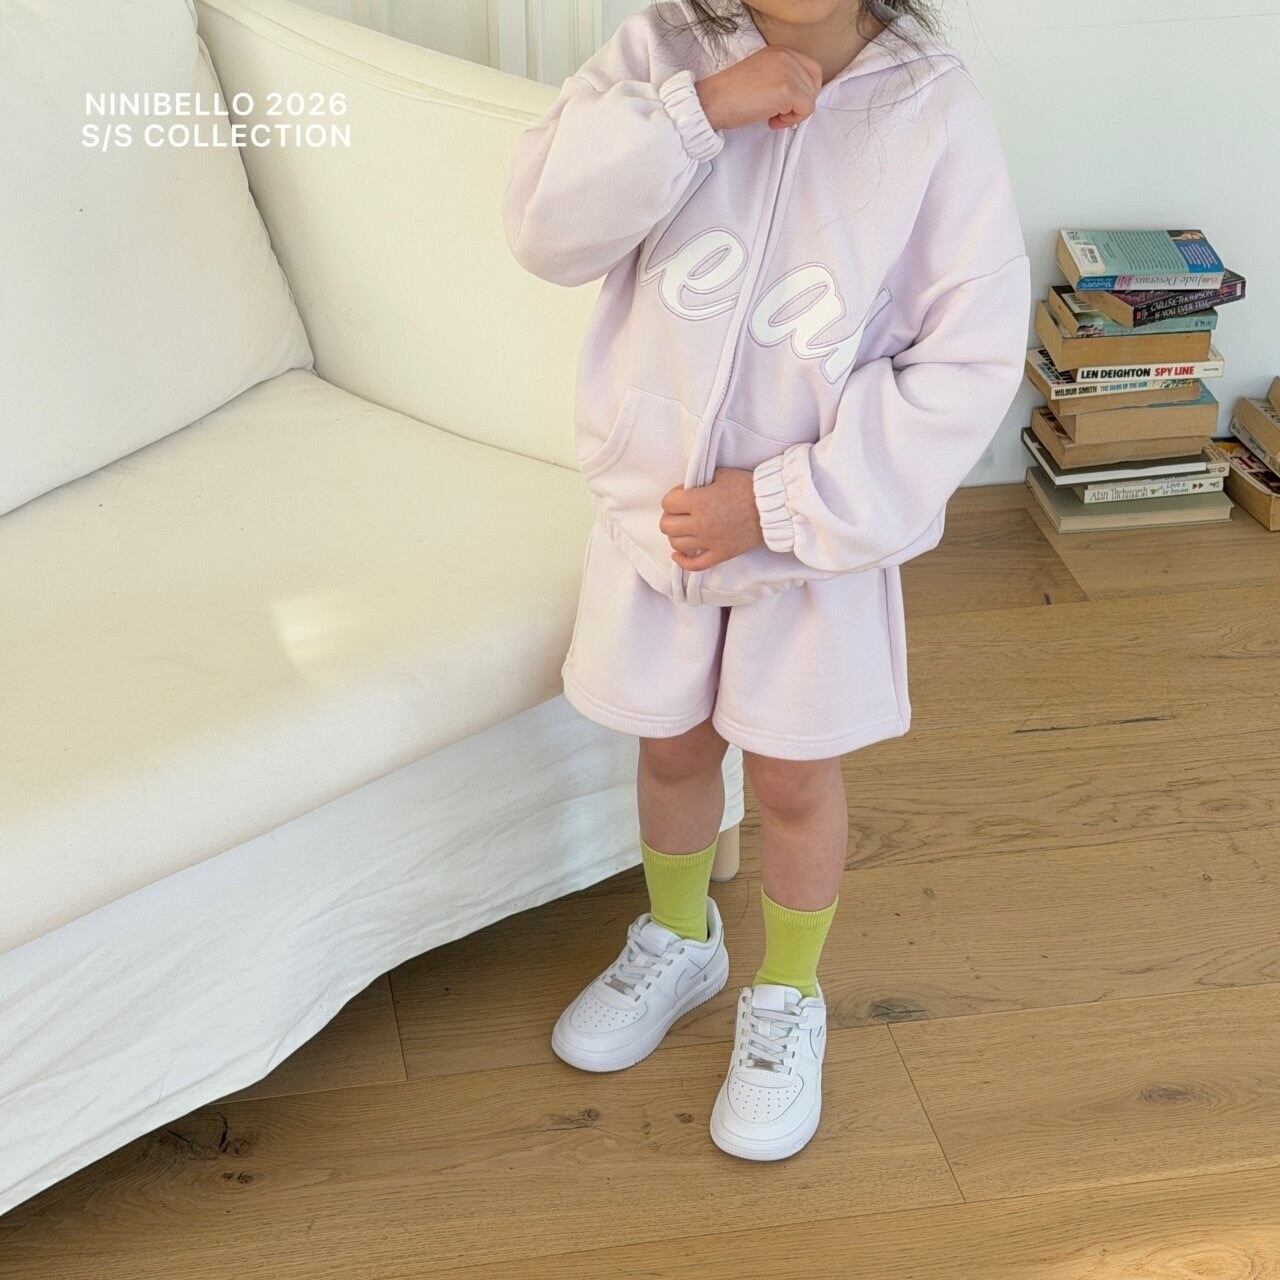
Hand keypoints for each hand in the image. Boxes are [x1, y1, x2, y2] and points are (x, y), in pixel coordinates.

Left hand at [660, 468, 763, 571]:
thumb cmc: (747, 487)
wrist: (772, 507)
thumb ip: (698, 484)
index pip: (667, 503)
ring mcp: (710, 542)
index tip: (682, 497)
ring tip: (685, 529)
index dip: (672, 498)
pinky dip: (682, 561)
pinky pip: (694, 565)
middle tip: (680, 513)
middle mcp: (700, 524)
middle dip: (670, 517)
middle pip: (666, 526)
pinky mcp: (720, 554)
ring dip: (677, 535)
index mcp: (698, 502)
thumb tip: (685, 492)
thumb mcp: (720, 475)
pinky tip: (679, 554)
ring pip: (676, 544)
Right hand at [695, 46, 822, 131]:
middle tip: (780, 112)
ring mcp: (788, 71)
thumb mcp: (761, 75)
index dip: (804, 90)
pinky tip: (772, 121)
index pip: (811, 69)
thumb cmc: (730, 95)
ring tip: (772, 116)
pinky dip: (791, 121)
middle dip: (800, 102)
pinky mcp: (787, 90)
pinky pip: (806, 109)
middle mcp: (786, 56)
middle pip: (814, 83)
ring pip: (811, 98)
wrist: (712, 102)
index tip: (786, 103)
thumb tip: (798, 97)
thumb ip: (781, 78)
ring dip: (794, 113)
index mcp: (779, 51)